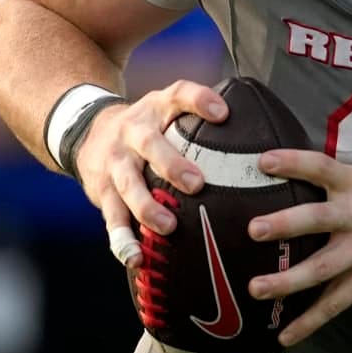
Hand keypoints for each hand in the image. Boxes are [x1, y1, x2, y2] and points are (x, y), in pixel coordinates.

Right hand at [73, 79, 228, 268]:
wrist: (88, 133)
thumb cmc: (148, 127)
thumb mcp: (169, 110)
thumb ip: (204, 119)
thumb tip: (264, 136)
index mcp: (156, 109)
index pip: (179, 94)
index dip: (199, 100)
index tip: (222, 113)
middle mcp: (133, 132)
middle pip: (151, 144)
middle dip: (172, 164)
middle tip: (197, 183)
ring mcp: (115, 162)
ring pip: (128, 184)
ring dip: (147, 207)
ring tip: (168, 227)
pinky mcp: (102, 192)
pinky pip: (112, 218)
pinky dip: (123, 240)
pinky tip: (136, 258)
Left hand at [244, 150, 351, 345]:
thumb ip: (341, 183)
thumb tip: (298, 179)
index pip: (322, 168)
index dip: (293, 162)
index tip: (264, 162)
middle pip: (317, 219)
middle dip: (285, 224)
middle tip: (254, 229)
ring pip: (321, 268)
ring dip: (287, 280)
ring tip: (256, 287)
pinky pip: (334, 304)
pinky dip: (309, 321)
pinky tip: (285, 335)